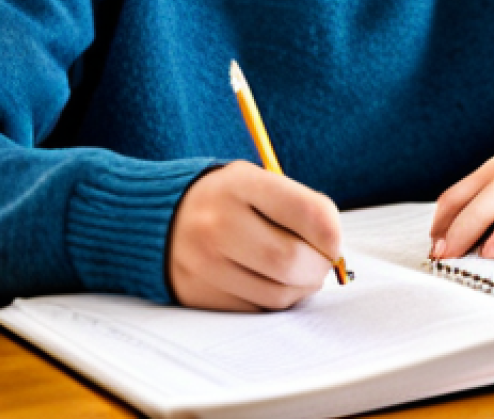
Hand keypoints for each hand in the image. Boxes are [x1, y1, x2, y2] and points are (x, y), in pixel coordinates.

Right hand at [167, 160, 340, 310]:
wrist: (158, 218)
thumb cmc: (226, 199)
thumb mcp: (257, 182)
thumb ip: (299, 207)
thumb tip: (335, 251)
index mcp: (241, 184)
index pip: (308, 213)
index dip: (333, 234)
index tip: (334, 241)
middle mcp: (218, 223)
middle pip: (291, 260)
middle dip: (319, 267)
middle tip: (322, 263)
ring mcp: (204, 263)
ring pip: (277, 293)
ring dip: (301, 288)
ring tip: (299, 273)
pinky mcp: (197, 295)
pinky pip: (254, 309)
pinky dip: (274, 300)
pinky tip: (272, 282)